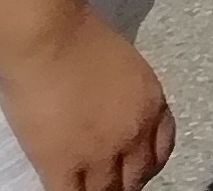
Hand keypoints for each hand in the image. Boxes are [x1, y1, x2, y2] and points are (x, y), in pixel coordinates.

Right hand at [0, 7, 171, 190]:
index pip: (161, 148)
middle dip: (124, 183)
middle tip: (109, 182)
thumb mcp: (124, 65)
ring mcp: (100, 152)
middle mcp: (134, 132)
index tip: (134, 167)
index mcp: (151, 103)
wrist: (51, 37)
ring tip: (87, 188)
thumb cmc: (80, 36)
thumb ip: (124, 95)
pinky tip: (63, 188)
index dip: (147, 164)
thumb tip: (111, 111)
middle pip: (136, 176)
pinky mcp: (62, 163)